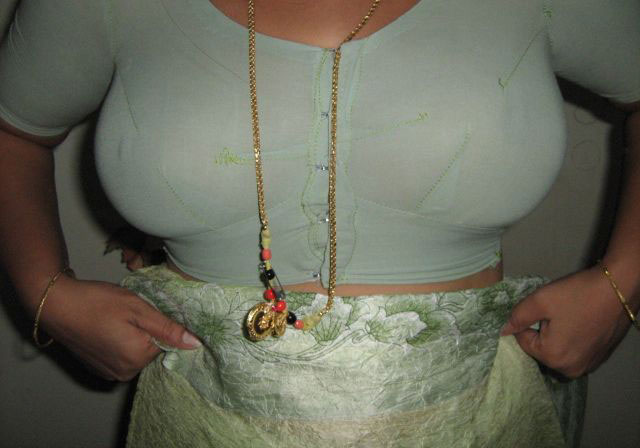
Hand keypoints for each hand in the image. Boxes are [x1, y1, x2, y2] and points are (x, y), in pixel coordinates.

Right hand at [37, 275, 200, 381]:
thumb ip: (168, 328)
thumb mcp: (138, 309)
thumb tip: (196, 343)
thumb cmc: (98, 302)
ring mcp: (110, 374)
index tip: (145, 311)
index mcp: (138, 358)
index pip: (165, 342)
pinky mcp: (99, 370)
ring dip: (132, 337)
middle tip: (127, 314)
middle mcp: (125, 373)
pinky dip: (119, 344)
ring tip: (116, 320)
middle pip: (151, 349)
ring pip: (136, 353)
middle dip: (144, 331)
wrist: (57, 305)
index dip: (158, 323)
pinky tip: (107, 329)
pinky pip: (121, 357)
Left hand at [500, 266, 633, 377]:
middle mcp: (570, 369)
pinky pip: (574, 351)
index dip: (527, 322)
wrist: (619, 289)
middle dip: (541, 331)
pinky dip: (571, 339)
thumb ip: (518, 317)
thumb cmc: (578, 295)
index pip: (523, 342)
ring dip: (556, 336)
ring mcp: (587, 366)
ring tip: (568, 317)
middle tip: (555, 312)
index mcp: (553, 357)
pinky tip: (579, 323)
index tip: (542, 309)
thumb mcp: (540, 301)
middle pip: (540, 350)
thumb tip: (504, 331)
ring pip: (557, 351)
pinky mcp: (599, 358)